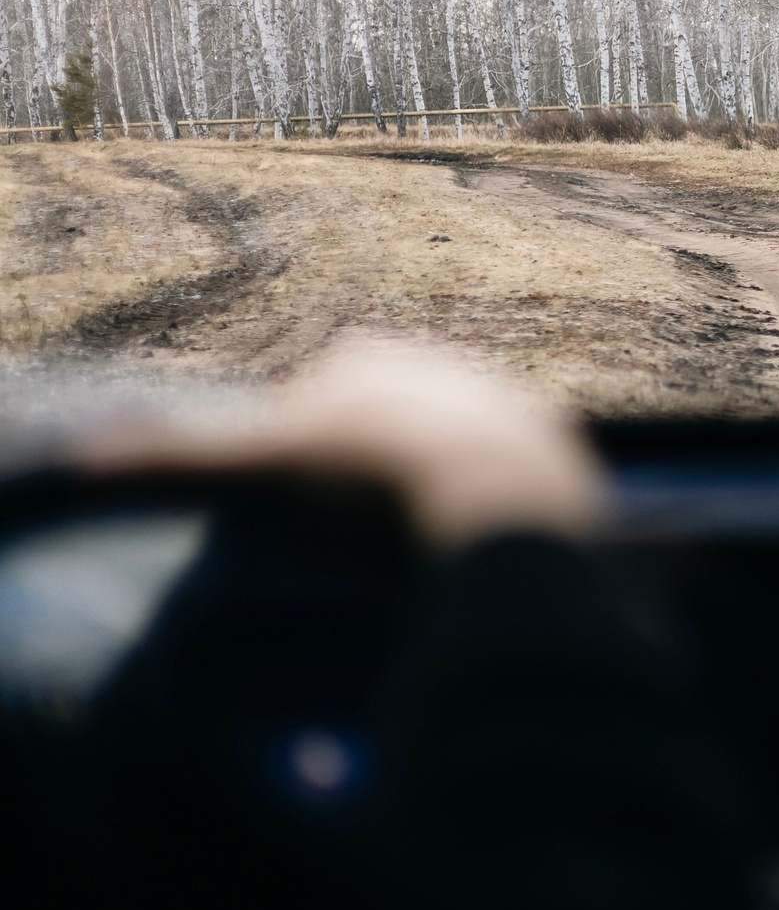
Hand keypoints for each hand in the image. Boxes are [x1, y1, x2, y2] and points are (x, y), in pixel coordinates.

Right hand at [73, 336, 605, 549]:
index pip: (317, 391)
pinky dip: (487, 514)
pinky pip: (509, 485)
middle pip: (388, 418)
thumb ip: (178, 461)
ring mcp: (511, 404)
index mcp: (375, 357)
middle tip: (350, 535)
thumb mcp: (261, 472)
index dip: (299, 449)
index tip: (295, 502)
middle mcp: (449, 366)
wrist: (501, 510)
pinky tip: (469, 553)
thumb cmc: (370, 485)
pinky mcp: (562, 453)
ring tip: (409, 552)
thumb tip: (84, 456)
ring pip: (453, 447)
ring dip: (432, 489)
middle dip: (368, 464)